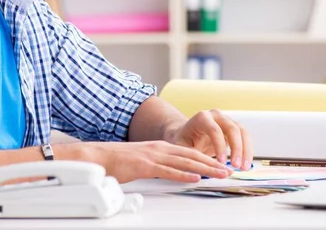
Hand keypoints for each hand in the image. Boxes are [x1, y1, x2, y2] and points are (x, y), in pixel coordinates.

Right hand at [83, 140, 232, 183]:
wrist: (97, 156)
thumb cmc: (116, 160)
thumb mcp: (141, 161)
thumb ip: (156, 166)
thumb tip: (169, 174)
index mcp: (158, 147)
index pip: (187, 152)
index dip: (206, 158)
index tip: (220, 165)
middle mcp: (158, 149)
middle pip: (191, 154)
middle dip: (212, 162)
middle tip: (228, 169)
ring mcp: (152, 156)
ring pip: (184, 161)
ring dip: (205, 168)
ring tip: (220, 173)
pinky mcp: (144, 166)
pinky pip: (167, 171)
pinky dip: (183, 174)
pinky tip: (195, 178)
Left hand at [171, 109, 252, 170]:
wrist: (188, 135)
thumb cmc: (184, 140)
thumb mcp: (182, 147)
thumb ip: (191, 154)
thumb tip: (202, 165)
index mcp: (201, 117)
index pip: (214, 129)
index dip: (219, 146)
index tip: (222, 162)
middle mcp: (216, 115)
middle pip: (232, 128)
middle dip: (237, 148)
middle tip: (236, 166)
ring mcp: (226, 120)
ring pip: (242, 132)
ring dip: (246, 150)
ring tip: (244, 168)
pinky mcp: (234, 128)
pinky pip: (245, 138)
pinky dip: (247, 151)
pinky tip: (245, 164)